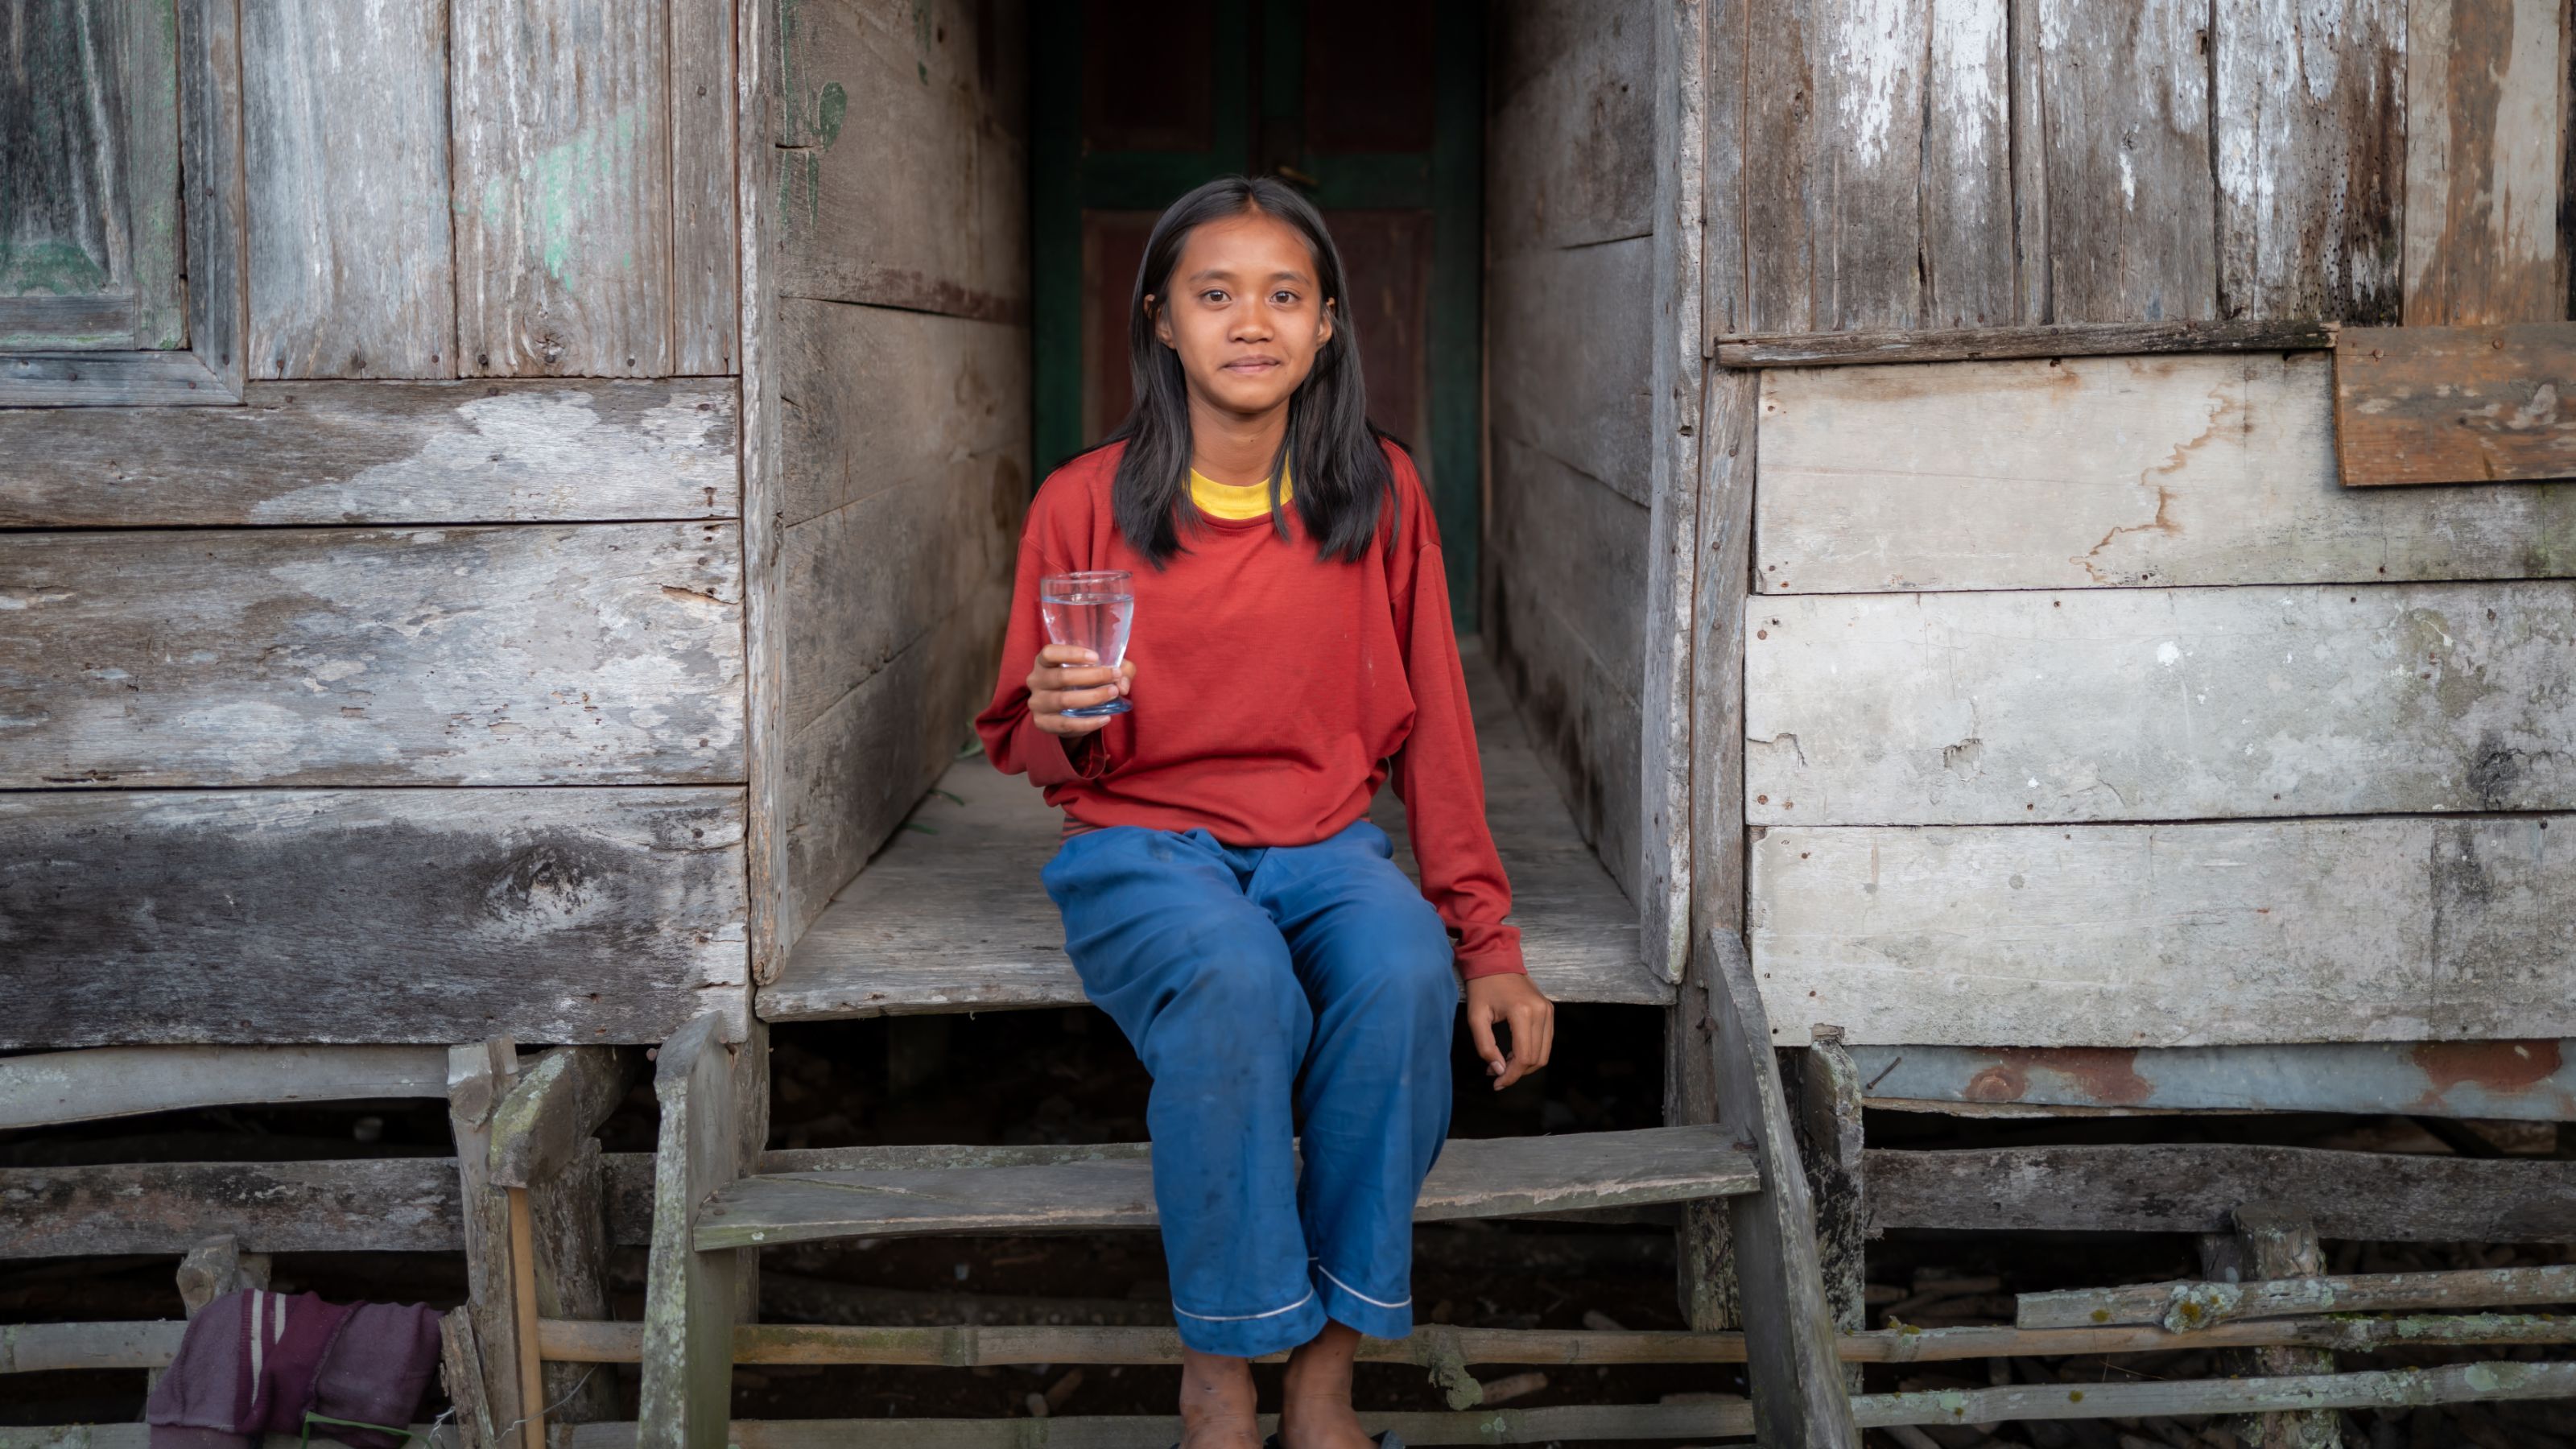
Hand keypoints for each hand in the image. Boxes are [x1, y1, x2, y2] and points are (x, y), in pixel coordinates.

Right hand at [1026, 643, 1134, 734]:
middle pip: (1061, 677)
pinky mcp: (1042, 723)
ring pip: (1064, 700)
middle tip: (1114, 676)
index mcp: (1044, 662)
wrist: (1070, 712)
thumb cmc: (1085, 682)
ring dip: (1092, 697)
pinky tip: (1105, 718)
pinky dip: (1088, 722)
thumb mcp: (1102, 669)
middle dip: (1092, 676)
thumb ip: (1119, 670)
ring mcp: (1037, 703)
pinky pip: (1066, 724)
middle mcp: (1036, 680)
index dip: (1072, 654)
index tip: (1096, 657)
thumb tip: (1123, 684)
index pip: (1049, 653)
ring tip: (1113, 694)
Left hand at [1464, 973, 1553, 1090]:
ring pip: (1544, 1053)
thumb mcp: (1476, 1017)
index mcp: (1523, 1013)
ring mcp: (1548, 1011)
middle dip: (1517, 1073)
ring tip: (1503, 1064)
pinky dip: (1532, 1053)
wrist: (1495, 959)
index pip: (1523, 1057)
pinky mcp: (1549, 1010)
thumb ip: (1485, 1046)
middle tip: (1496, 1074)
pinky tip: (1513, 1052)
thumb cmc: (1482, 986)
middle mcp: (1541, 1012)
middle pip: (1537, 1058)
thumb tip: (1498, 1070)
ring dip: (1525, 1065)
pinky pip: (1546, 1041)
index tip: (1496, 1083)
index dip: (1511, 1076)